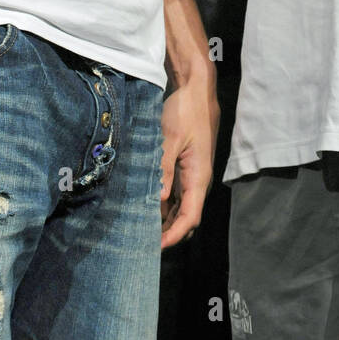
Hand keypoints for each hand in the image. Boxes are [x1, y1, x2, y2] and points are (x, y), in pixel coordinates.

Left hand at [159, 78, 219, 248]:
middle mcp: (198, 181)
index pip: (190, 217)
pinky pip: (176, 195)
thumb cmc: (186, 112)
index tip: (155, 248)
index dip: (174, 235)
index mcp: (198, 176)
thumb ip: (165, 167)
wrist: (196, 91)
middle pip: (186, 218)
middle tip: (142, 244)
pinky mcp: (185, 169)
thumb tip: (160, 199)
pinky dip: (163, 206)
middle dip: (168, 234)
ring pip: (180, 208)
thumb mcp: (172, 137)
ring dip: (165, 221)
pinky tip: (145, 207)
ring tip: (140, 230)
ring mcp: (192, 176)